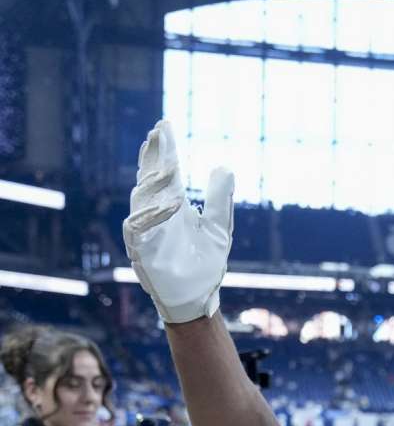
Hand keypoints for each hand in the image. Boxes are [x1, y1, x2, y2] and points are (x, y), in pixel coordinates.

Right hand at [122, 120, 234, 322]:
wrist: (197, 299)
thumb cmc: (205, 264)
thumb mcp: (219, 227)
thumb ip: (219, 199)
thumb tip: (223, 167)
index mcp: (173, 206)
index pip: (166, 172)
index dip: (164, 150)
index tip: (164, 126)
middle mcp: (156, 214)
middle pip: (151, 179)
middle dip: (153, 157)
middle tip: (157, 133)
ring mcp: (147, 232)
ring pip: (141, 200)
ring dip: (151, 182)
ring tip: (163, 164)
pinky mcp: (142, 251)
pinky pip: (139, 230)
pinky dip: (151, 216)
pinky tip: (167, 203)